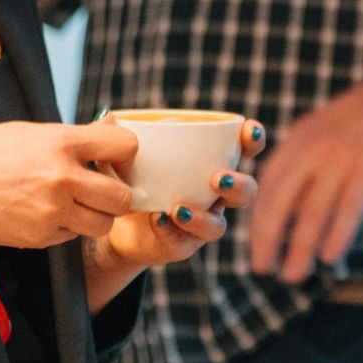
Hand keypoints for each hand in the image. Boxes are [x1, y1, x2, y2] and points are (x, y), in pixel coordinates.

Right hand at [0, 121, 142, 248]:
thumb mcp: (32, 132)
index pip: (125, 145)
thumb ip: (75, 136)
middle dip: (117, 193)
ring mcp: (51, 211)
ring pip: (103, 224)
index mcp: (61, 142)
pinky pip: (72, 236)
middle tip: (102, 188)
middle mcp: (61, 178)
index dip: (126, 153)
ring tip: (76, 202)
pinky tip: (46, 212)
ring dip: (96, 215)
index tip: (117, 158)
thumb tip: (111, 128)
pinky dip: (67, 227)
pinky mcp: (40, 237)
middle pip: (122, 196)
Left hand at [83, 117, 266, 308]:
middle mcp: (214, 193)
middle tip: (218, 179)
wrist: (109, 217)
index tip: (247, 132)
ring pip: (219, 225)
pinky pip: (185, 243)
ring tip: (180, 209)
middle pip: (246, 191)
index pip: (244, 147)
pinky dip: (173, 231)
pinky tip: (158, 219)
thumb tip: (109, 117)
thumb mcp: (123, 151)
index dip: (253, 139)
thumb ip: (119, 134)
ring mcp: (201, 221)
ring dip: (204, 218)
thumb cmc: (127, 172)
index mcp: (211, 160)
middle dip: (239, 185)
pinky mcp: (182, 245)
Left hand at [249, 84, 362, 282]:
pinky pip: (348, 209)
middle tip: (262, 269)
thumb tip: (283, 212)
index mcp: (297, 140)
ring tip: (292, 275)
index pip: (268, 187)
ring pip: (312, 212)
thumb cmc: (361, 122)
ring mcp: (341, 159)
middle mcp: (313, 149)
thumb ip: (302, 164)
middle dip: (268, 240)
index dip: (258, 221)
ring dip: (299, 248)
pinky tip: (329, 257)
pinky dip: (336, 235)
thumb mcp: (321, 133)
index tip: (255, 247)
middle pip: (282, 202)